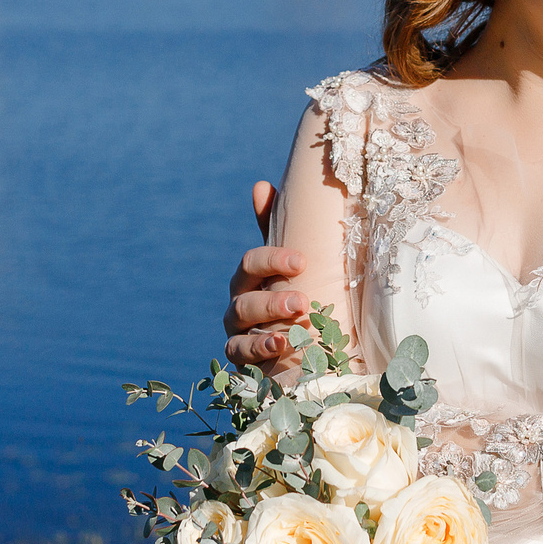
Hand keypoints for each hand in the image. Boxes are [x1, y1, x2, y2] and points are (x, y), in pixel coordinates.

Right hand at [223, 180, 309, 364]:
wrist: (305, 349)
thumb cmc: (297, 298)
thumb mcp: (291, 267)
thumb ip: (276, 230)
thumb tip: (260, 184)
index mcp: (251, 278)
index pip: (252, 263)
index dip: (273, 259)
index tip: (301, 261)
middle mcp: (239, 302)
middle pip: (244, 294)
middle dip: (272, 296)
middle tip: (302, 301)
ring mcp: (237, 331)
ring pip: (240, 320)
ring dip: (268, 319)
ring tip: (297, 320)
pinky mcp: (240, 358)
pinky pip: (239, 352)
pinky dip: (259, 348)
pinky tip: (281, 346)